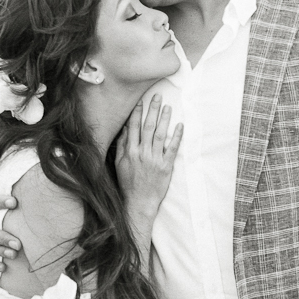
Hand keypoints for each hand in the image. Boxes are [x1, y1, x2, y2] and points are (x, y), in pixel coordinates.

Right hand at [115, 96, 182, 217]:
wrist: (138, 202)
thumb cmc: (128, 183)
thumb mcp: (119, 164)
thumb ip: (122, 145)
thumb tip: (125, 129)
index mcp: (130, 151)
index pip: (134, 127)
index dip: (137, 112)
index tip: (141, 101)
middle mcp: (142, 153)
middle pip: (147, 126)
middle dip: (152, 110)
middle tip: (157, 96)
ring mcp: (154, 159)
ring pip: (160, 134)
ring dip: (164, 119)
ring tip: (168, 107)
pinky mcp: (166, 166)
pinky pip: (172, 148)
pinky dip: (176, 136)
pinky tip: (180, 126)